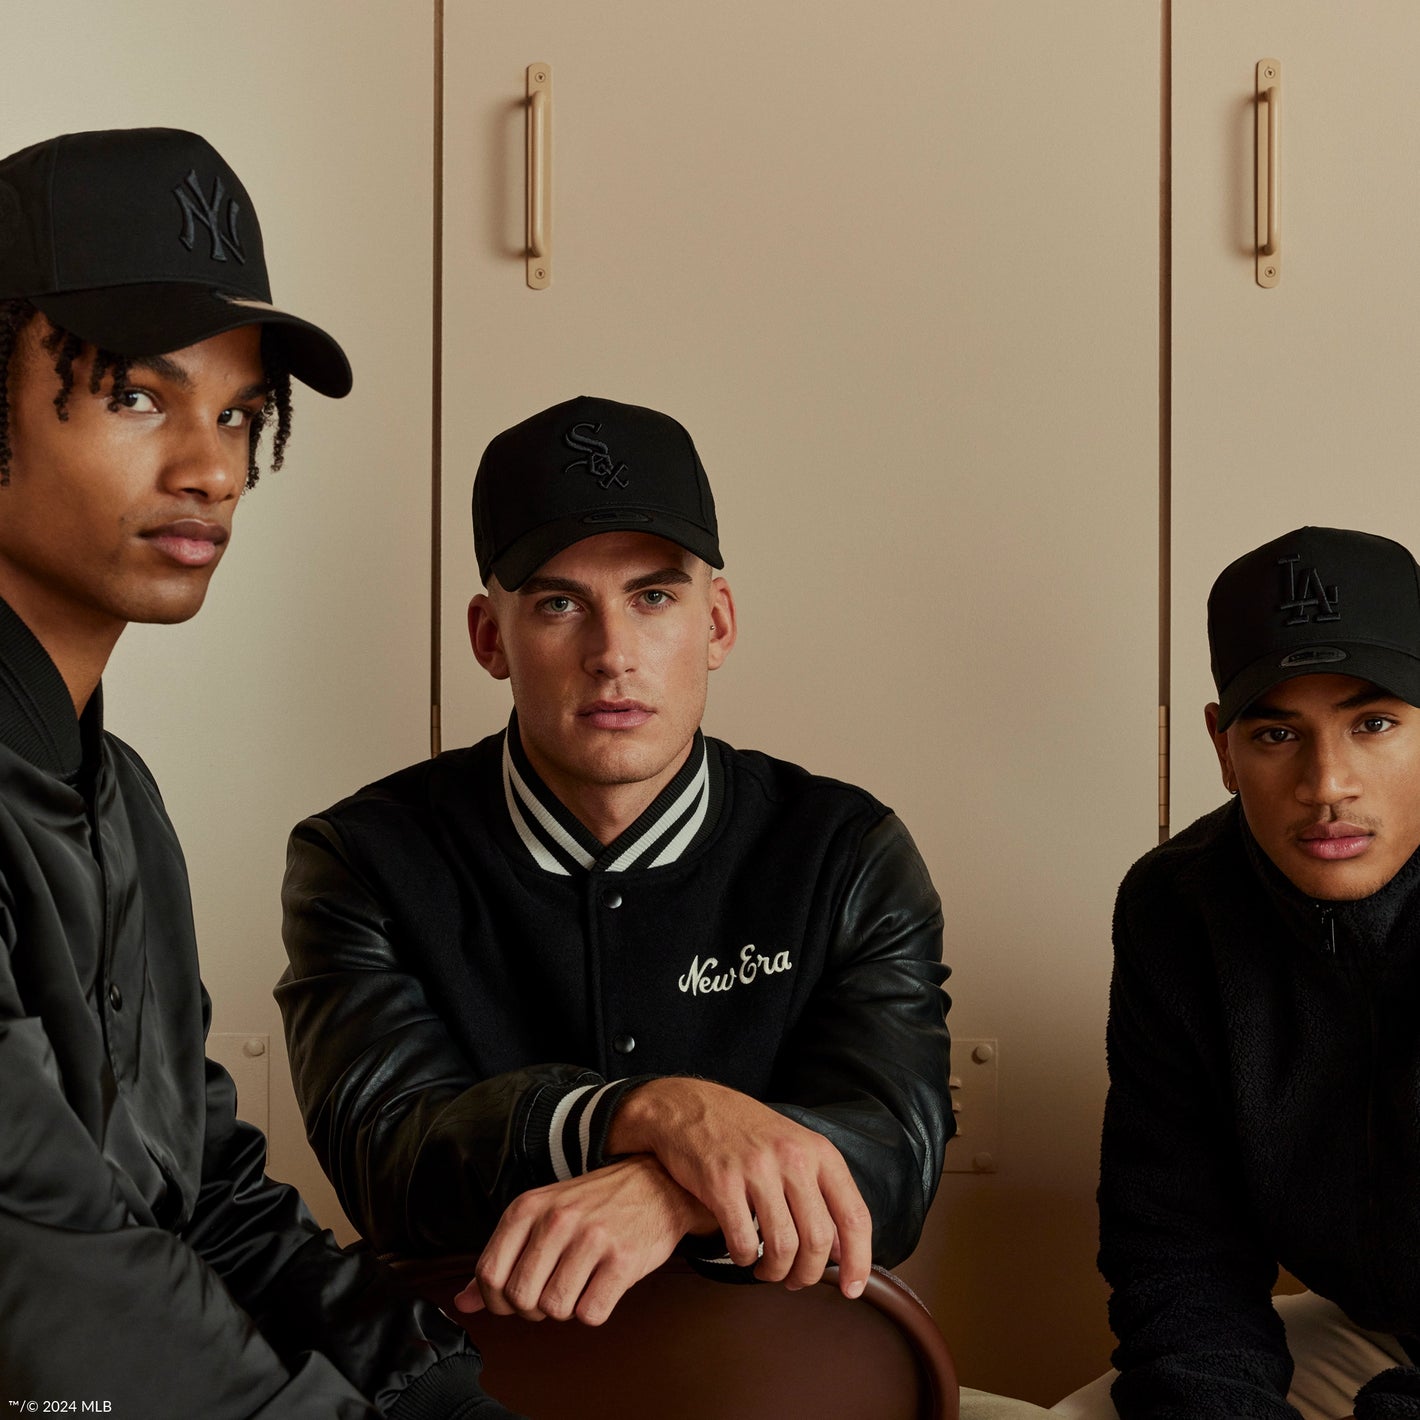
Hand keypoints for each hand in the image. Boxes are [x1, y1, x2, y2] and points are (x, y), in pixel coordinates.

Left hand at [453, 1156, 713, 1324]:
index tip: (516, 1298)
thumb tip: (463, 1301)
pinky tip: (603, 1285)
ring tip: (581, 1282)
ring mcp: (591, 1238)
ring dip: (567, 1308)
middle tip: (554, 1290)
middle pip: (520, 1298)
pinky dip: (595, 1309)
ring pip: (555, 1309)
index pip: (489, 1274)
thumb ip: (502, 1256)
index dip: (497, 1301)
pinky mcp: (622, 1259)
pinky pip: (591, 1314)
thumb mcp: (542, 1216)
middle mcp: (556, 1219)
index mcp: (528, 1207)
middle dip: (534, 1308)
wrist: (656, 1184)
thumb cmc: (596, 1203)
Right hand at [606, 1077, 871, 1298]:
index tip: (853, 1290)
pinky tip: (741, 1252)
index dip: (858, 1260)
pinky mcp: (721, 1183)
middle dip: (809, 1273)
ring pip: (783, 1246)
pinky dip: (744, 1258)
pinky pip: (744, 1241)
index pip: (854, 1215)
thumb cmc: (744, 1131)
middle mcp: (793, 1158)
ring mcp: (757, 1169)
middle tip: (796, 1281)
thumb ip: (820, 1191)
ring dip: (776, 1272)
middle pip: (819, 1240)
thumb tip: (842, 1250)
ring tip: (767, 1271)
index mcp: (818, 1151)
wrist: (687, 1105)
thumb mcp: (793, 1146)